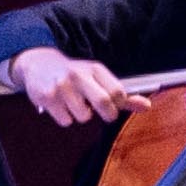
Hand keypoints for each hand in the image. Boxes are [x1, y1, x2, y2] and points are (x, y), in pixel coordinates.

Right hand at [6, 47, 127, 129]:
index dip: (119, 104)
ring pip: (83, 116)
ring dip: (81, 116)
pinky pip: (66, 121)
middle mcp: (78, 75)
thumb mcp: (98, 78)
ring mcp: (62, 86)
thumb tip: (146, 106)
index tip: (113, 105)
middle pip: (103, 102)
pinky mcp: (47, 97)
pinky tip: (60, 105)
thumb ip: (122, 94)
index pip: (118, 91)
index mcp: (94, 68)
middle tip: (104, 113)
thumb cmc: (74, 75)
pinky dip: (65, 118)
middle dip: (107, 114)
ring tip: (74, 104)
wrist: (38, 64)